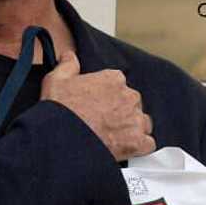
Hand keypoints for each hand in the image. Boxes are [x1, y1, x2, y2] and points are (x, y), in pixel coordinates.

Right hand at [41, 51, 155, 160]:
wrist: (61, 137)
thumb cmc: (60, 110)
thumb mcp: (57, 79)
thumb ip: (68, 64)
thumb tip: (69, 56)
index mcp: (113, 80)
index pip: (120, 85)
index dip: (109, 97)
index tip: (100, 106)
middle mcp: (128, 97)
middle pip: (132, 105)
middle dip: (121, 113)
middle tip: (104, 123)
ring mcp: (135, 120)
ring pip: (142, 123)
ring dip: (132, 129)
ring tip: (114, 137)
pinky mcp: (137, 142)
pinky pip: (148, 144)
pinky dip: (139, 147)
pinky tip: (125, 148)